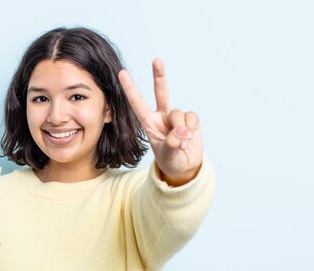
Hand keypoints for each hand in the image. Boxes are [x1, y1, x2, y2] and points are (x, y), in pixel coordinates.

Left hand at [118, 58, 203, 185]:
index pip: (137, 103)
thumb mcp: (167, 155)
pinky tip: (190, 137)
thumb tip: (182, 129)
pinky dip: (191, 127)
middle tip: (157, 59)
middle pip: (161, 91)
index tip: (122, 73)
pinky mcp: (190, 119)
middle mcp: (162, 116)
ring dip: (180, 128)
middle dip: (159, 75)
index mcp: (149, 123)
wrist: (185, 167)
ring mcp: (176, 117)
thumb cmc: (170, 161)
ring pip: (178, 112)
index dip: (130, 88)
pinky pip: (191, 116)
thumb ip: (172, 143)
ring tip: (181, 142)